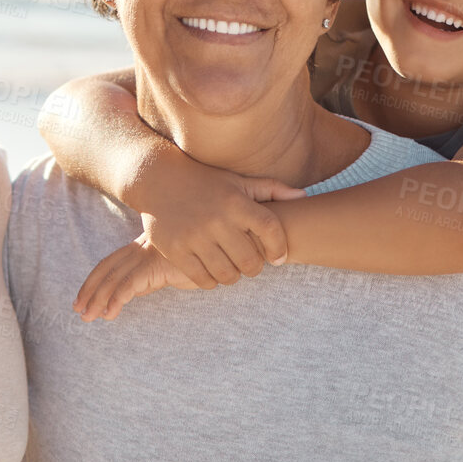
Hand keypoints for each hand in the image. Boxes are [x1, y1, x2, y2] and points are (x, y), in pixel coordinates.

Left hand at [74, 235, 199, 320]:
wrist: (227, 244)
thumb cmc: (204, 257)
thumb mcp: (171, 268)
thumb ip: (151, 278)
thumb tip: (132, 293)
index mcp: (143, 245)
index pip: (110, 262)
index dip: (94, 280)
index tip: (82, 298)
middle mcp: (142, 246)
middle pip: (107, 268)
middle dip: (89, 289)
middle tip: (78, 309)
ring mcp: (149, 253)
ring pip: (114, 277)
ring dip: (98, 298)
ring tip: (88, 316)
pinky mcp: (159, 264)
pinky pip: (131, 284)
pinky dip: (117, 299)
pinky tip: (109, 313)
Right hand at [130, 154, 305, 288]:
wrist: (158, 179)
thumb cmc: (205, 181)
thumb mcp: (237, 181)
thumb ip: (271, 189)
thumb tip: (304, 197)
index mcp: (236, 202)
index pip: (271, 230)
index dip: (279, 248)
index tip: (278, 258)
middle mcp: (217, 219)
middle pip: (250, 261)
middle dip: (254, 267)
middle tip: (249, 264)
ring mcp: (195, 236)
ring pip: (227, 274)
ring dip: (233, 277)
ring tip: (231, 269)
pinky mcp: (175, 249)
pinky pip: (202, 278)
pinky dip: (211, 281)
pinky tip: (212, 273)